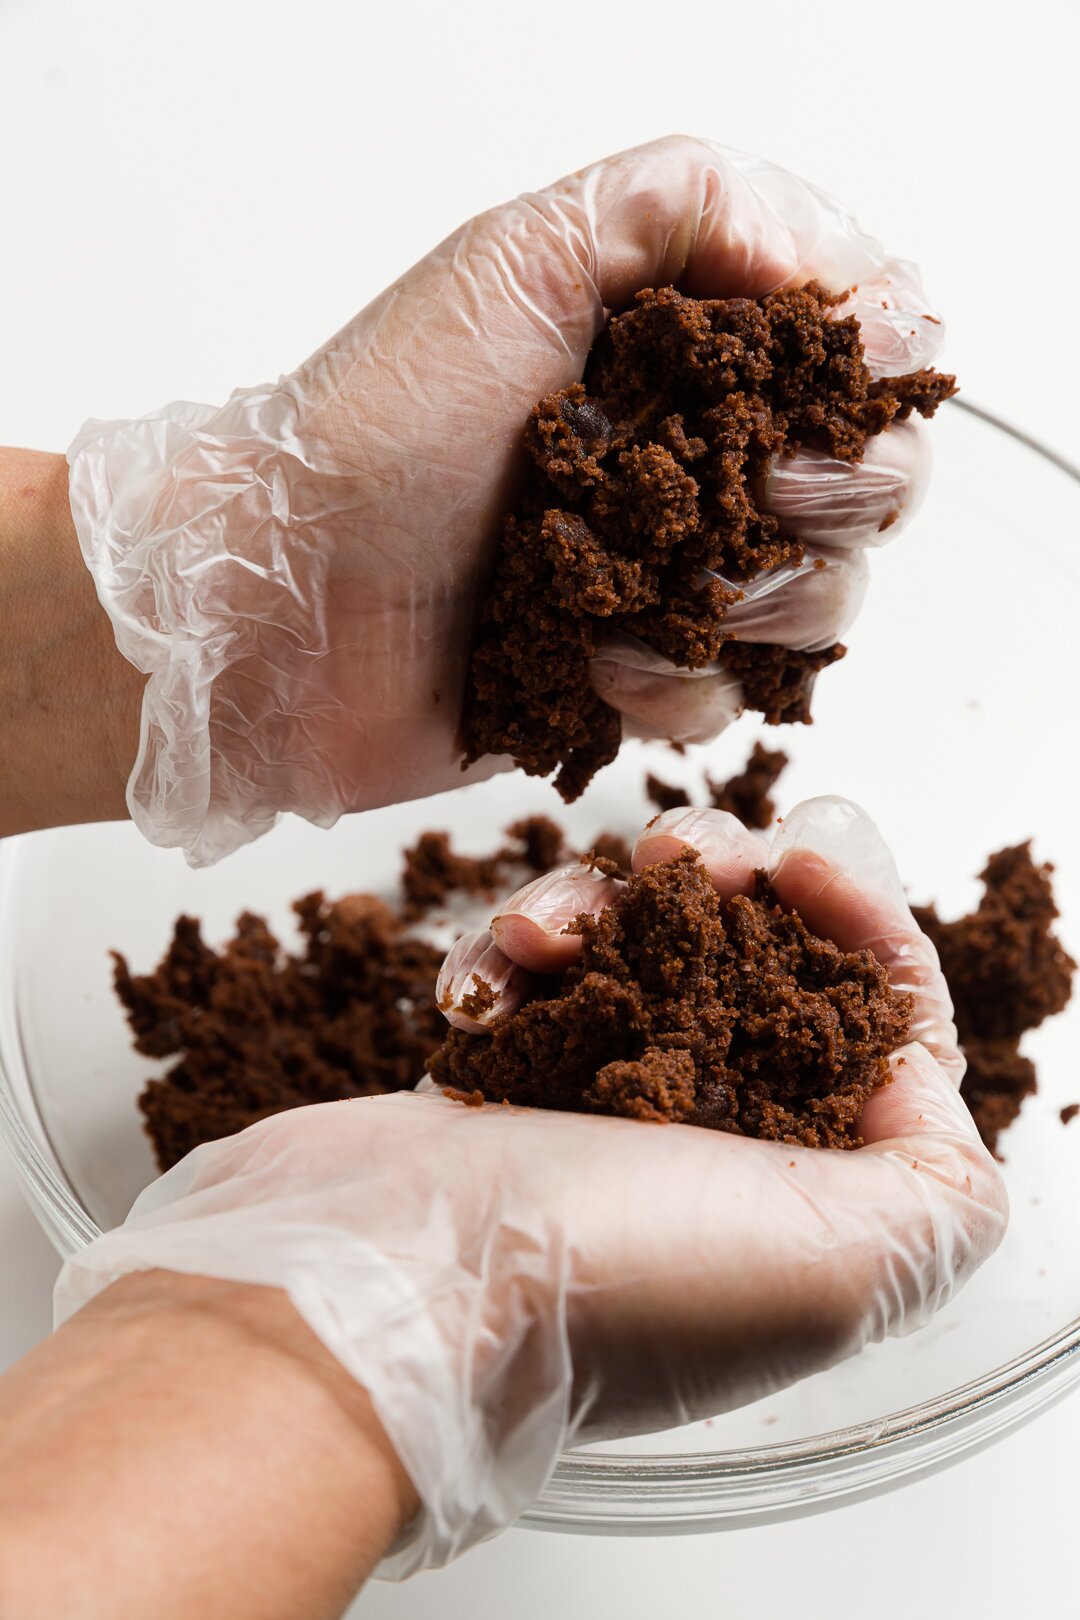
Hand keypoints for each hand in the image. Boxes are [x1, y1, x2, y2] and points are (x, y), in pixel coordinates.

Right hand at [55, 797, 1005, 1575]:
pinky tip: (484, 985)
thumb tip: (911, 1076)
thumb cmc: (613, 1288)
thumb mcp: (853, 1263)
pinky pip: (533, 972)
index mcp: (811, 1194)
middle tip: (675, 858)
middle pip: (757, 964)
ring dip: (602, 908)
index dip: (861, 927)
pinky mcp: (505, 1081)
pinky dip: (511, 953)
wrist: (381, 1298)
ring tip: (545, 931)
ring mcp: (602, 1111)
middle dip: (724, 889)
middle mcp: (714, 1151)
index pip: (882, 1027)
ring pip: (641, 949)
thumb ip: (941, 1178)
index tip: (798, 866)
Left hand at [69, 136, 942, 863]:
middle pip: (874, 477)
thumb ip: (688, 208)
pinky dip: (679, 683)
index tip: (825, 385)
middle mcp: (694, 464)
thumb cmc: (376, 432)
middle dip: (840, 489)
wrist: (281, 610)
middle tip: (767, 492)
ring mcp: (672, 580)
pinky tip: (595, 666)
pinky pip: (735, 700)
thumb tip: (842, 276)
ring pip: (827, 599)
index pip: (860, 347)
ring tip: (651, 592)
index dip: (873, 368)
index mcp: (682, 353)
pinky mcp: (641, 683)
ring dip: (761, 598)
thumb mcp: (516, 262)